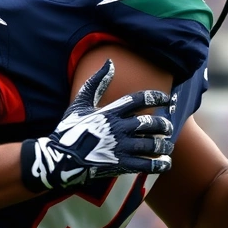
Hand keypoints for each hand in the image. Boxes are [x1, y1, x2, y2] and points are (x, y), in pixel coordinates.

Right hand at [21, 59, 174, 191]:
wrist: (59, 159)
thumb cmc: (69, 130)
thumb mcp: (80, 103)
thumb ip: (96, 83)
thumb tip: (109, 62)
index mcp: (110, 112)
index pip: (139, 100)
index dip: (157, 97)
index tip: (168, 99)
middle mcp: (117, 128)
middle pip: (150, 123)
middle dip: (164, 125)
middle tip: (168, 127)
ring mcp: (119, 147)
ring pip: (151, 144)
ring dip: (164, 145)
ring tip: (168, 146)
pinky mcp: (119, 165)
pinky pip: (145, 164)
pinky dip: (159, 164)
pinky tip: (166, 163)